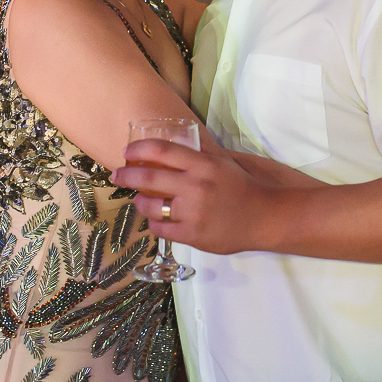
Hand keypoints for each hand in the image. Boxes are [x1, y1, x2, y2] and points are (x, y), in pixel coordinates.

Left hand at [112, 139, 273, 254]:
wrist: (265, 216)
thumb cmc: (241, 187)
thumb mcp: (221, 163)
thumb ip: (196, 155)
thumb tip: (168, 146)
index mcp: (202, 165)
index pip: (162, 151)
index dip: (138, 150)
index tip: (127, 153)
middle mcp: (195, 186)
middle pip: (148, 178)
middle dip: (126, 176)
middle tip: (117, 175)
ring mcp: (193, 212)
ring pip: (150, 206)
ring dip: (139, 202)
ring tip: (139, 200)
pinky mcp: (193, 235)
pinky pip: (160, 229)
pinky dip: (154, 223)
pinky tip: (157, 220)